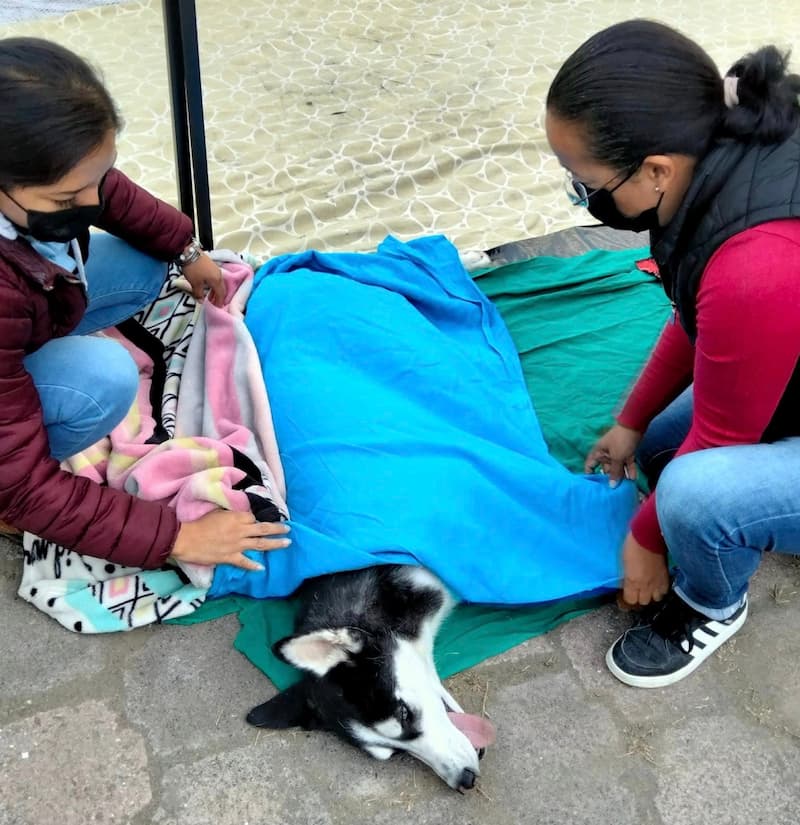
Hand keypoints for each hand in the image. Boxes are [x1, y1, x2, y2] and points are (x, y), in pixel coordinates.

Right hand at [170, 509, 290, 570]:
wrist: (185, 538)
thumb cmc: (198, 522)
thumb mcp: (216, 511)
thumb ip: (230, 514)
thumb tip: (238, 515)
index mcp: (236, 517)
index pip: (253, 517)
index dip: (258, 518)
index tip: (264, 519)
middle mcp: (240, 530)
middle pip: (263, 528)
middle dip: (277, 528)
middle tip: (288, 529)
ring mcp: (237, 545)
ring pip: (260, 544)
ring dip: (275, 543)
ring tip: (286, 543)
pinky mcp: (230, 557)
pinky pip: (245, 562)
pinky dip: (253, 565)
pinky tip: (261, 567)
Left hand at [182, 252, 225, 305]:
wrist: (189, 252)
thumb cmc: (193, 269)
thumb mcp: (194, 283)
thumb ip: (199, 294)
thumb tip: (201, 302)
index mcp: (216, 281)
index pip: (221, 294)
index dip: (219, 302)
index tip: (218, 308)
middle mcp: (219, 276)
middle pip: (222, 289)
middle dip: (219, 297)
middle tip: (215, 303)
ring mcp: (216, 270)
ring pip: (219, 283)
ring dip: (216, 291)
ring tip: (211, 296)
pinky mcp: (212, 266)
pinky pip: (216, 278)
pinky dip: (214, 285)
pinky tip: (209, 286)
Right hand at [585, 423, 641, 485]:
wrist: (635, 426)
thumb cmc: (620, 441)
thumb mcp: (617, 458)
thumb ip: (615, 472)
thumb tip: (612, 486)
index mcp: (598, 453)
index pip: (590, 465)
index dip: (590, 474)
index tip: (593, 485)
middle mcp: (606, 454)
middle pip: (606, 468)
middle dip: (611, 478)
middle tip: (615, 489)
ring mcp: (617, 453)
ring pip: (618, 467)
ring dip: (622, 475)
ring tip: (625, 486)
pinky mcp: (626, 453)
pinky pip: (627, 463)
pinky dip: (630, 470)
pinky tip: (633, 478)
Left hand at [621, 532, 668, 606]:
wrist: (650, 536)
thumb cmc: (633, 546)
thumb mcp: (624, 563)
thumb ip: (628, 577)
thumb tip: (628, 584)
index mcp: (632, 581)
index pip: (630, 600)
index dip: (628, 597)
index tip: (627, 594)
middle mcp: (646, 586)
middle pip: (643, 602)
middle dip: (639, 597)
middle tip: (637, 590)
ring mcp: (658, 583)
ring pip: (656, 599)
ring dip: (651, 594)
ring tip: (648, 587)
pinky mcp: (667, 578)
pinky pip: (664, 591)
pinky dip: (660, 589)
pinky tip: (657, 584)